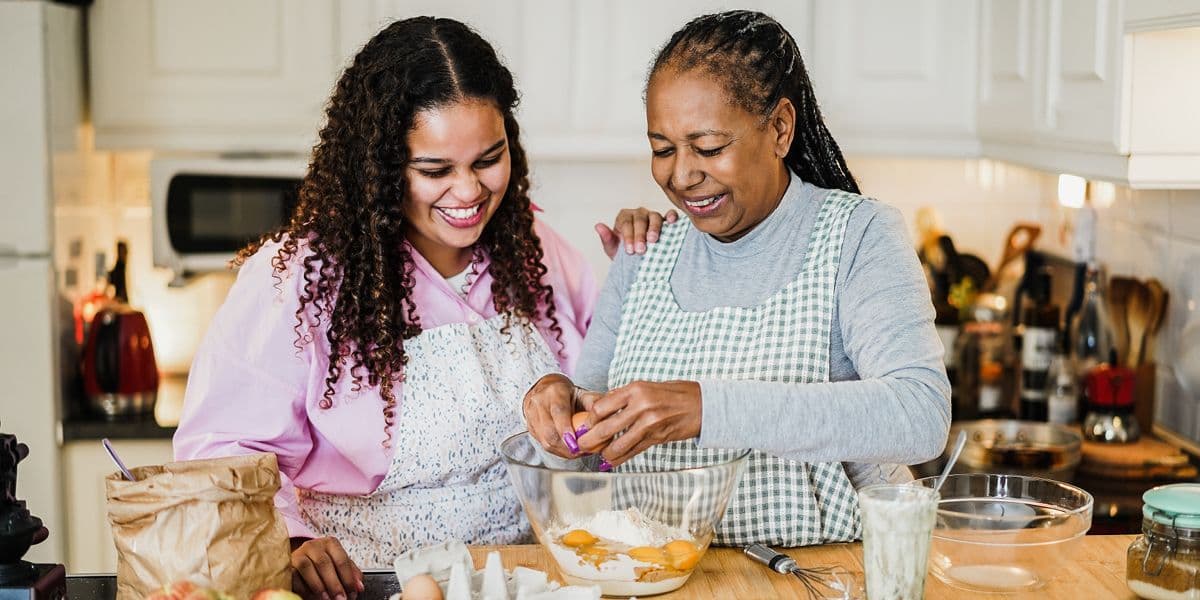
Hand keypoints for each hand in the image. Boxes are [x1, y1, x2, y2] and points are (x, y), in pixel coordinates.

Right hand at [290, 536, 362, 599]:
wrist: (300, 563)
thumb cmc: (323, 565)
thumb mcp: (339, 566)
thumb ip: (351, 574)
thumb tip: (359, 587)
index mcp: (330, 544)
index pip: (342, 560)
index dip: (348, 578)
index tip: (352, 592)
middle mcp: (314, 545)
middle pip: (324, 563)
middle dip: (334, 584)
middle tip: (340, 599)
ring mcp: (299, 553)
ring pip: (307, 567)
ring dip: (318, 586)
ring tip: (326, 599)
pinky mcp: (287, 564)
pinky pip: (294, 575)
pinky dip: (303, 588)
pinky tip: (311, 595)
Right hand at [523, 374, 600, 457]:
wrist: (545, 390)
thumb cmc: (568, 394)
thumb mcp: (583, 394)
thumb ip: (595, 404)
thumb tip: (609, 416)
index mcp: (555, 392)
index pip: (559, 412)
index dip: (566, 429)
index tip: (575, 442)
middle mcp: (540, 403)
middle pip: (549, 430)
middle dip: (566, 446)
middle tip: (583, 451)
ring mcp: (532, 416)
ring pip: (545, 441)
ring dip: (563, 451)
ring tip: (579, 453)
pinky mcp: (530, 428)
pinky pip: (543, 445)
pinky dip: (558, 451)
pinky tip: (570, 451)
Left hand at [576, 380, 701, 467]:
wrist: (702, 404)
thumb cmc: (673, 393)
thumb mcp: (646, 387)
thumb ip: (624, 397)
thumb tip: (601, 407)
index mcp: (634, 390)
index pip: (601, 406)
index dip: (590, 419)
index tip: (586, 425)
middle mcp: (640, 406)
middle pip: (605, 428)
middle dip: (589, 440)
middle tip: (580, 446)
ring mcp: (649, 423)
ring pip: (618, 444)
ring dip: (605, 453)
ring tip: (599, 455)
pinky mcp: (657, 438)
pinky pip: (633, 451)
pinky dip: (620, 458)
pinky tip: (612, 462)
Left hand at [597, 208, 679, 257]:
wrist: (637, 260)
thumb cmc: (623, 253)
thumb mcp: (612, 249)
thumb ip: (606, 238)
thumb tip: (598, 226)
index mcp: (624, 217)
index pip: (626, 223)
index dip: (628, 236)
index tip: (630, 251)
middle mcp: (638, 213)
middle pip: (639, 219)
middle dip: (639, 235)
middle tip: (640, 250)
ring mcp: (652, 216)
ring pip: (654, 216)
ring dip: (654, 228)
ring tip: (653, 241)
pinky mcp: (665, 221)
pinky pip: (670, 214)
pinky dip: (671, 216)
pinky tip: (672, 221)